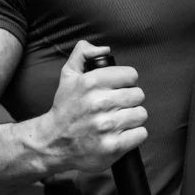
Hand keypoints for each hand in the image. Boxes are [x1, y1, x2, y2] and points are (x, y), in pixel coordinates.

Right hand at [43, 40, 147, 172]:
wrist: (53, 143)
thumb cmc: (65, 109)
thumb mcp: (68, 75)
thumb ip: (83, 53)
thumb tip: (105, 48)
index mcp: (90, 82)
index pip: (131, 75)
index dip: (127, 82)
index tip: (118, 89)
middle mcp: (99, 103)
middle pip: (138, 95)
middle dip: (130, 101)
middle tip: (117, 107)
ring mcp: (107, 126)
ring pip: (141, 114)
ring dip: (132, 118)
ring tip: (118, 121)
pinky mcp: (113, 146)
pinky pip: (141, 134)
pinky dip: (134, 135)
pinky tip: (121, 134)